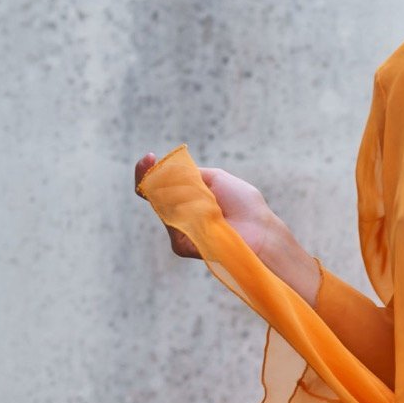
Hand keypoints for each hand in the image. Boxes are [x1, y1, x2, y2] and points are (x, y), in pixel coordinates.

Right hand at [134, 152, 273, 261]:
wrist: (259, 230)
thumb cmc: (244, 205)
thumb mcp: (216, 178)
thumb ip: (190, 174)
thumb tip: (165, 170)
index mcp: (188, 196)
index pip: (159, 184)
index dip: (149, 171)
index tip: (149, 157)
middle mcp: (180, 213)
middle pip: (151, 195)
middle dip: (144, 175)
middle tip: (147, 161)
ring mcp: (180, 229)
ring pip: (160, 206)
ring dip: (170, 192)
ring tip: (200, 194)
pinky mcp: (182, 245)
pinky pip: (171, 223)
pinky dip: (182, 212)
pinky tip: (199, 209)